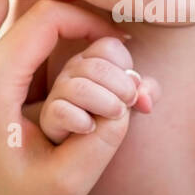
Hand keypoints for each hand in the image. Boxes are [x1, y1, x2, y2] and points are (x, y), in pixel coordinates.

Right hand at [39, 36, 160, 143]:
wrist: (81, 147)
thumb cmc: (108, 117)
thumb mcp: (132, 102)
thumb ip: (145, 93)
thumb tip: (146, 99)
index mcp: (92, 60)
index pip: (109, 48)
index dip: (126, 66)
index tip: (133, 88)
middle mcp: (72, 71)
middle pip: (96, 66)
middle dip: (121, 86)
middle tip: (129, 104)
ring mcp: (58, 93)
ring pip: (80, 88)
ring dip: (106, 104)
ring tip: (116, 116)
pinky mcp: (49, 116)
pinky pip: (61, 111)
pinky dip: (81, 121)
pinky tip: (90, 129)